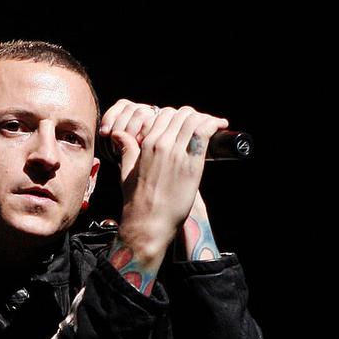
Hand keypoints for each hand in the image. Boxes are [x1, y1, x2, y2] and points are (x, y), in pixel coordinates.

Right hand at [100, 100, 227, 271]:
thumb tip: (118, 134)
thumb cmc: (137, 203)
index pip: (165, 114)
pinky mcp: (192, 165)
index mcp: (147, 145)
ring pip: (194, 120)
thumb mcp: (126, 172)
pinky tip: (220, 125)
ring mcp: (178, 154)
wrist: (148, 223)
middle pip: (182, 114)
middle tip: (200, 124)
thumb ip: (127, 150)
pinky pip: (204, 133)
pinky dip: (214, 124)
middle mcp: (162, 145)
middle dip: (192, 116)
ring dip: (205, 118)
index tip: (184, 124)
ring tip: (213, 124)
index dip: (176, 116)